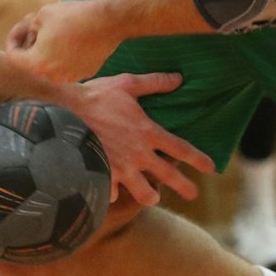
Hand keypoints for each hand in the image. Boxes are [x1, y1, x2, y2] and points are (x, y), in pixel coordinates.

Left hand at [5, 0, 119, 82]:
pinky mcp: (85, 73)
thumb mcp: (42, 14)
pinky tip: (71, 38)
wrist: (108, 21)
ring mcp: (70, 77)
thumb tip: (24, 32)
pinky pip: (67, 65)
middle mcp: (52, 76)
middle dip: (31, 43)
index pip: (14, 57)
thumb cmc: (73, 16)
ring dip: (48, 49)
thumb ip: (27, 26)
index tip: (21, 28)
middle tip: (36, 25)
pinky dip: (64, 54)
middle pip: (32, 61)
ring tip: (55, 30)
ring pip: (51, 64)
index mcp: (37, 64)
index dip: (13, 39)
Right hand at [58, 72, 211, 204]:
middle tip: (193, 195)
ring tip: (152, 196)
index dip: (199, 159)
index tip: (211, 168)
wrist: (63, 115)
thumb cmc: (95, 96)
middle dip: (184, 187)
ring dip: (150, 196)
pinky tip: (111, 192)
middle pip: (169, 177)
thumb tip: (178, 78)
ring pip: (144, 194)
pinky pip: (111, 192)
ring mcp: (120, 169)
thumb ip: (154, 83)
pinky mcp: (101, 176)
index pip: (181, 149)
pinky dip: (112, 193)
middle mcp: (138, 155)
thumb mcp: (126, 84)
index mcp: (147, 132)